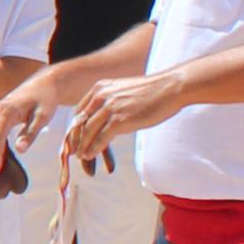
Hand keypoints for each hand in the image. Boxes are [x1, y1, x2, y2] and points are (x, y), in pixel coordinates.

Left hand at [62, 69, 187, 167]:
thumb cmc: (153, 90)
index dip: (75, 125)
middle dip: (75, 138)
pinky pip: (100, 138)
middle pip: (80, 122)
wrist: (170, 87)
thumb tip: (108, 116)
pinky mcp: (120, 120)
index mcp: (100, 88)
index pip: (79, 110)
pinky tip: (90, 155)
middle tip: (72, 150)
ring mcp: (109, 108)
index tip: (73, 136)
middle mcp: (101, 96)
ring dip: (82, 146)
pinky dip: (93, 149)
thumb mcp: (124, 90)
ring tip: (81, 156)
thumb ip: (112, 100)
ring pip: (88, 131)